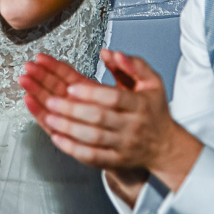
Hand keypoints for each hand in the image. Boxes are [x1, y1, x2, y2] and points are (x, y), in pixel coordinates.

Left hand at [20, 50, 178, 170]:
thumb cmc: (154, 110)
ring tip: (49, 116)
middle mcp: (132, 126)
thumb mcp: (152, 82)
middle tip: (51, 100)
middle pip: (99, 118)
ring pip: (93, 139)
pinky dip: (73, 149)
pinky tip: (58, 138)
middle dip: (72, 109)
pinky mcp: (115, 161)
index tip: (71, 86)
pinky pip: (92, 157)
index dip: (91, 92)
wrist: (164, 145)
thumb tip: (110, 53)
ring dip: (68, 128)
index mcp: (140, 104)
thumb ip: (132, 65)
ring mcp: (123, 145)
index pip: (114, 98)